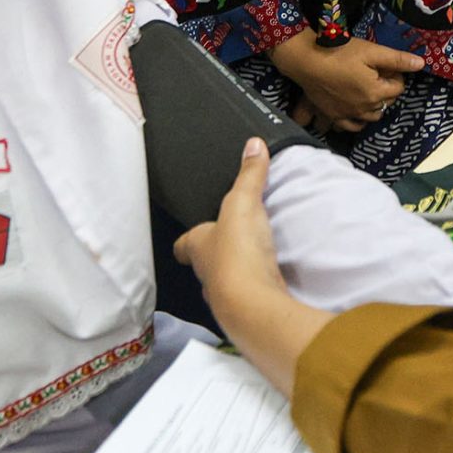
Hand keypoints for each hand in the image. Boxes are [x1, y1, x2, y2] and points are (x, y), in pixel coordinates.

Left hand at [175, 138, 330, 393]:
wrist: (252, 303)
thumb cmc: (237, 250)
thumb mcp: (243, 203)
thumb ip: (250, 176)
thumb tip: (253, 142)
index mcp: (197, 247)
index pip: (184, 244)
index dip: (188, 239)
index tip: (193, 234)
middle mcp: (206, 274)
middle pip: (205, 263)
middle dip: (215, 254)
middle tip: (230, 242)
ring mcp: (224, 296)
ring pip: (225, 283)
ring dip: (235, 273)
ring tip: (252, 261)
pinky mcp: (247, 310)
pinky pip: (249, 296)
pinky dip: (256, 289)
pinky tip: (268, 282)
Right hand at [269, 31, 422, 131]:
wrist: (307, 60)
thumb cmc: (340, 53)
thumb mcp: (371, 51)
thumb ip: (397, 59)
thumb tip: (421, 64)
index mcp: (376, 93)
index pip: (398, 88)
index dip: (396, 75)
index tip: (387, 65)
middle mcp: (364, 109)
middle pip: (385, 103)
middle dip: (386, 91)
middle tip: (376, 74)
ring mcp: (347, 115)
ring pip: (370, 117)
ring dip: (374, 107)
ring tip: (367, 91)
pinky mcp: (332, 116)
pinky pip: (350, 126)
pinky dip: (356, 121)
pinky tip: (355, 111)